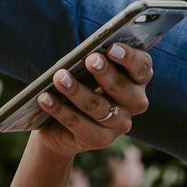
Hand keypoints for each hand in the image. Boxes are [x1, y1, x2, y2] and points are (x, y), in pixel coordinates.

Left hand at [32, 43, 152, 158]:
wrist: (62, 126)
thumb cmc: (81, 84)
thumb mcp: (88, 69)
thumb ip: (95, 58)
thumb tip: (88, 50)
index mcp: (138, 78)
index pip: (142, 66)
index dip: (129, 57)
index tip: (111, 47)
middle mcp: (135, 102)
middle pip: (122, 87)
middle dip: (104, 72)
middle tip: (89, 60)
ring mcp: (120, 123)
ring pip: (98, 106)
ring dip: (76, 90)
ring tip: (59, 77)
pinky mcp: (101, 140)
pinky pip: (79, 124)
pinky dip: (60, 110)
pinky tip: (45, 98)